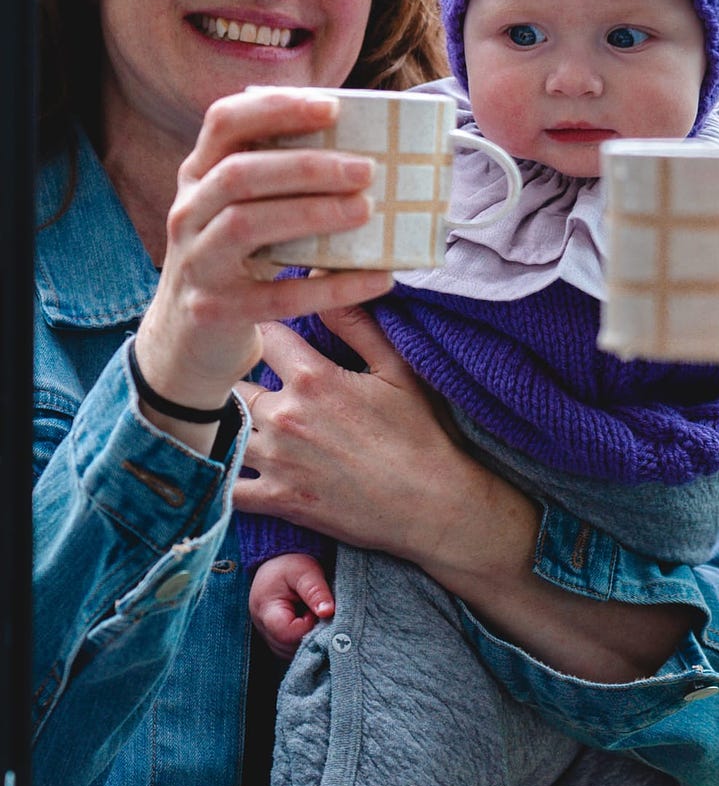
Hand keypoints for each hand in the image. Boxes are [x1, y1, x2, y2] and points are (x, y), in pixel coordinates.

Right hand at [134, 87, 394, 417]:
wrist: (187, 342)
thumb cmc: (233, 264)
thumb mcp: (240, 215)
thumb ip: (277, 184)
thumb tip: (363, 153)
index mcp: (198, 177)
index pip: (224, 122)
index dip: (276, 108)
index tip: (332, 107)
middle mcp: (188, 213)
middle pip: (239, 174)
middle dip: (306, 166)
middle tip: (366, 169)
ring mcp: (197, 263)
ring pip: (246, 224)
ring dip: (312, 213)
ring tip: (366, 209)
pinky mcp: (217, 311)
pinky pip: (280, 296)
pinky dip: (334, 287)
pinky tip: (378, 278)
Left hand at [235, 304, 693, 684]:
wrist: (432, 506)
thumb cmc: (421, 436)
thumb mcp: (398, 372)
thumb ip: (356, 326)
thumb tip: (325, 279)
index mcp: (313, 378)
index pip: (263, 331)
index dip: (260, 324)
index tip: (259, 325)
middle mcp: (285, 416)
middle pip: (232, 380)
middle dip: (234, 373)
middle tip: (236, 371)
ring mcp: (277, 461)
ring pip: (224, 429)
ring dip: (226, 421)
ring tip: (227, 415)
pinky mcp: (278, 499)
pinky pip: (227, 487)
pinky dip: (218, 475)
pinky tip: (220, 465)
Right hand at [249, 553, 334, 659]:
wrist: (277, 562)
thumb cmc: (291, 565)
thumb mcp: (305, 572)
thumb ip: (316, 591)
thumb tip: (328, 612)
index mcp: (266, 611)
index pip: (288, 635)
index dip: (309, 626)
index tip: (317, 611)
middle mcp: (263, 628)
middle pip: (291, 648)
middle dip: (312, 634)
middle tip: (320, 614)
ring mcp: (269, 636)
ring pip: (293, 652)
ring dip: (310, 639)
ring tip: (314, 616)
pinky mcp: (277, 639)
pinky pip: (293, 650)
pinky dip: (306, 641)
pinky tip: (311, 624)